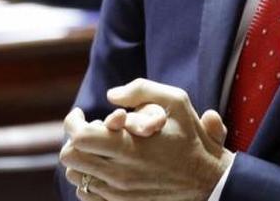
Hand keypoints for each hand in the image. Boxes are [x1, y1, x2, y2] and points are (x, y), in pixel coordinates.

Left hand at [60, 79, 232, 200]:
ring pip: (75, 176)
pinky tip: (103, 167)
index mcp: (129, 146)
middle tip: (88, 131)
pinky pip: (86, 193)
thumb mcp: (178, 102)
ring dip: (80, 159)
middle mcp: (119, 172)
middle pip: (71, 157)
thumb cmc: (192, 139)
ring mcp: (118, 191)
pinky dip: (87, 179)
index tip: (80, 114)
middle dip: (74, 139)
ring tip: (96, 148)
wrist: (208, 181)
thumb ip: (142, 90)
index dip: (72, 122)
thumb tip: (111, 95)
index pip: (79, 137)